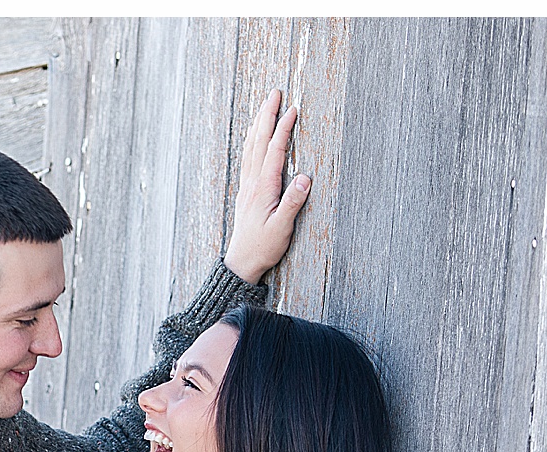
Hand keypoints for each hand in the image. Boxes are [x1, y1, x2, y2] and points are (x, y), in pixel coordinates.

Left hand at [224, 89, 310, 283]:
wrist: (241, 263)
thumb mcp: (282, 228)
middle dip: (267, 115)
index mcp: (263, 188)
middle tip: (274, 93)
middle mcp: (253, 183)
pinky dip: (252, 141)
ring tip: (264, 107)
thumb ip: (293, 203)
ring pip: (251, 148)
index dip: (283, 128)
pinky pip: (248, 159)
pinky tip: (254, 137)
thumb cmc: (263, 248)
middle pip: (259, 141)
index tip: (292, 109)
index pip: (274, 150)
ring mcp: (247, 187)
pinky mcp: (246, 193)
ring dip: (258, 124)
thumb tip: (305, 178)